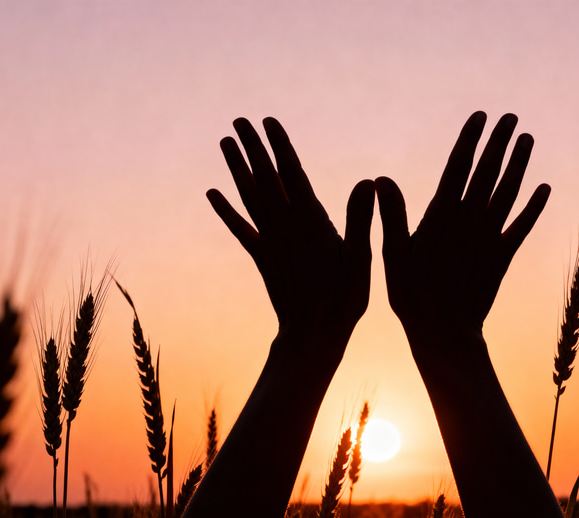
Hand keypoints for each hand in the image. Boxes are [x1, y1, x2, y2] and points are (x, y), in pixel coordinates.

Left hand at [207, 117, 373, 354]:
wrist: (312, 336)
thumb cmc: (343, 301)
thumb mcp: (361, 260)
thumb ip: (360, 220)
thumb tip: (366, 182)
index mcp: (311, 224)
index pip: (292, 176)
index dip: (280, 147)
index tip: (268, 121)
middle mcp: (285, 228)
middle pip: (265, 180)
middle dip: (252, 148)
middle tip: (238, 120)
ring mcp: (271, 243)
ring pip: (250, 198)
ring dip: (236, 169)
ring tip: (225, 143)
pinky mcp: (263, 260)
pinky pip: (241, 230)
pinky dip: (226, 210)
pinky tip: (212, 193)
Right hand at [376, 111, 549, 346]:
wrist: (445, 333)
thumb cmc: (412, 296)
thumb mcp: (393, 256)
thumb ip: (392, 217)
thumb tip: (382, 180)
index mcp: (441, 218)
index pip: (458, 168)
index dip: (470, 140)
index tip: (481, 116)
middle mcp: (469, 222)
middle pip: (487, 174)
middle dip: (499, 143)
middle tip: (511, 118)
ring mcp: (489, 239)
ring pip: (508, 194)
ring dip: (519, 166)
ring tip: (528, 139)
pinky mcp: (501, 258)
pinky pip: (521, 228)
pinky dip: (533, 208)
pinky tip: (544, 189)